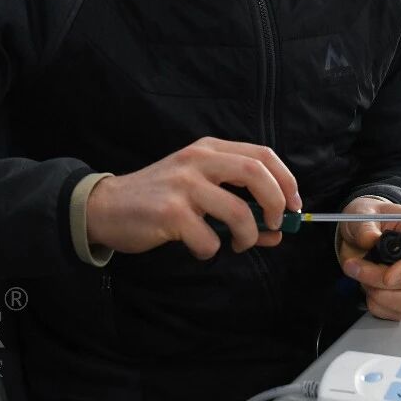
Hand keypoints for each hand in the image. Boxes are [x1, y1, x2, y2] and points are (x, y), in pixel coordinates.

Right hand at [86, 138, 300, 258]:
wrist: (106, 206)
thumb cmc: (157, 198)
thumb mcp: (198, 192)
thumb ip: (237, 205)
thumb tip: (277, 231)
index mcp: (208, 150)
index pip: (261, 155)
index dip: (286, 181)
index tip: (293, 206)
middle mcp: (197, 161)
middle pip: (255, 173)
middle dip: (275, 203)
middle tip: (274, 224)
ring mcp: (183, 185)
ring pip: (238, 212)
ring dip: (246, 236)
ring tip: (236, 244)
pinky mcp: (170, 212)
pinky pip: (209, 239)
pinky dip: (211, 250)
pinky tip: (198, 247)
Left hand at [337, 197, 400, 320]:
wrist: (358, 230)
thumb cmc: (367, 218)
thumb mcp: (363, 213)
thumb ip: (365, 227)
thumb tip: (369, 240)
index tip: (387, 278)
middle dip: (381, 283)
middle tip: (354, 268)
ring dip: (379, 296)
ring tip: (360, 277)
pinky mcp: (400, 295)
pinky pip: (395, 313)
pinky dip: (377, 306)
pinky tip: (366, 289)